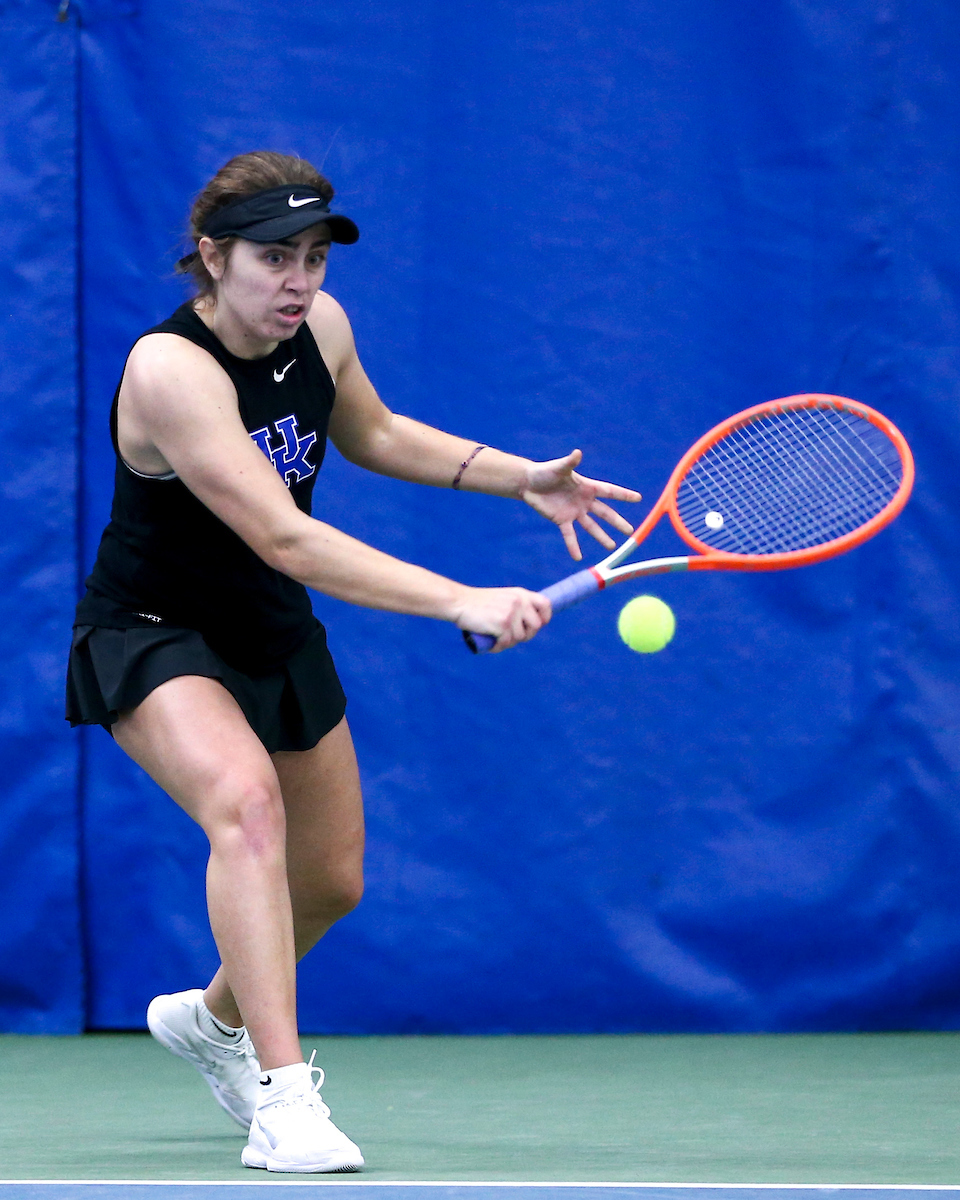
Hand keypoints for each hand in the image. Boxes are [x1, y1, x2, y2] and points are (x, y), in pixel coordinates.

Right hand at [452, 586, 551, 652]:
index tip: (534, 625)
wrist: (458, 602)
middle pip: (535, 626)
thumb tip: (530, 627)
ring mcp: (511, 612)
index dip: (544, 618)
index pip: (545, 605)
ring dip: (508, 642)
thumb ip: (516, 607)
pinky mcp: (502, 624)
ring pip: (520, 637)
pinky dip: (498, 646)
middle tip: (509, 636)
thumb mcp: (502, 599)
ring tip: (495, 637)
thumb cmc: (477, 605)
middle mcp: (519, 601)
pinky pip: (506, 643)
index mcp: (520, 594)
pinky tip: (490, 642)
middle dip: (524, 635)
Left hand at [521, 450, 640, 559]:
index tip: (638, 498)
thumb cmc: (545, 472)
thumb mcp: (559, 467)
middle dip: (617, 522)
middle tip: (630, 532)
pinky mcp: (561, 520)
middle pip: (605, 513)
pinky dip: (573, 546)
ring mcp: (574, 512)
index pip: (609, 491)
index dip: (623, 495)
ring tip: (612, 547)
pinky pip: (570, 535)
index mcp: (587, 487)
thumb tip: (577, 453)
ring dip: (601, 536)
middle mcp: (584, 501)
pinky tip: (578, 557)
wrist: (529, 483)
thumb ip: (570, 462)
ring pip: (591, 526)